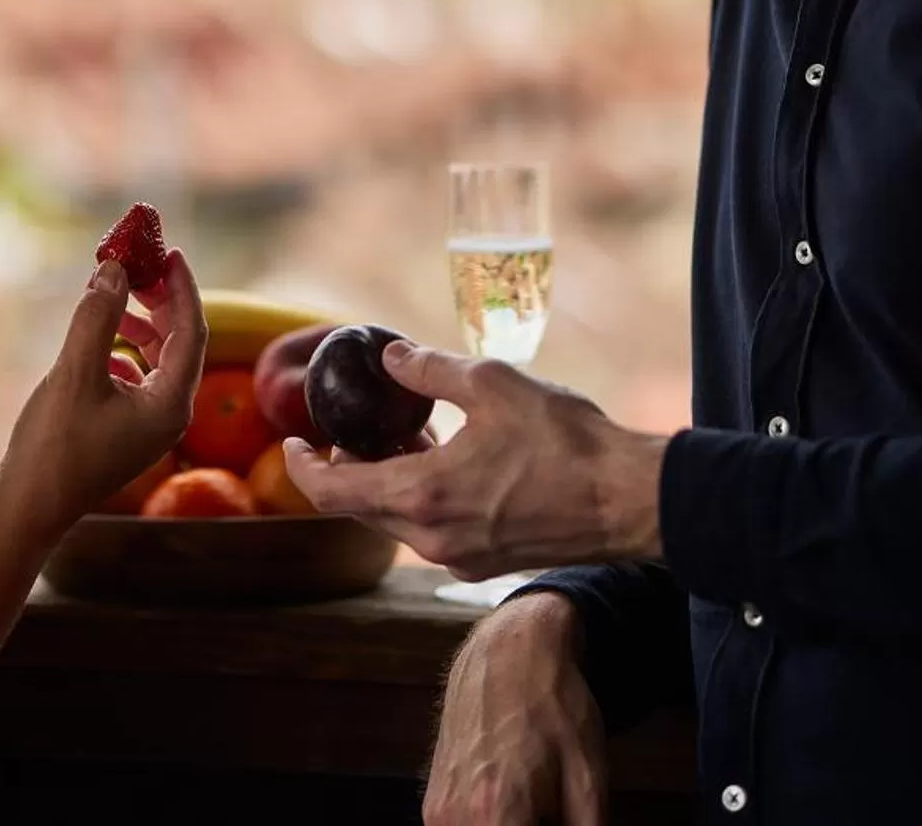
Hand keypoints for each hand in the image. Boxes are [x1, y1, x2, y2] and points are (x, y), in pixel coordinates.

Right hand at [0, 252, 206, 537]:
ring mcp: (150, 425)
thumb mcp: (75, 373)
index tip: (169, 252)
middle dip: (161, 301)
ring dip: (142, 323)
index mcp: (171, 404)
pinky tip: (102, 341)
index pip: (193, 332)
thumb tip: (114, 268)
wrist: (30, 507)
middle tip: (138, 264)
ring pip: (160, 360)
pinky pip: (141, 378)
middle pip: (181, 343)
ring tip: (113, 295)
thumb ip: (98, 318)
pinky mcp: (128, 430)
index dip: (183, 288)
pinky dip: (127, 349)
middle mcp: (170, 415)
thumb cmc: (54, 445)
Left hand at [284, 340, 667, 579]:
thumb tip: (391, 357)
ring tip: (409, 436)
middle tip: (356, 431)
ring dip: (388, 482)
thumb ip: (430, 369)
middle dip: (349, 469)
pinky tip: (448, 461)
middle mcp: (433, 537)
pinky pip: (433, 531)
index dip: (302, 468)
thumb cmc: (566, 441)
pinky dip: (422, 498)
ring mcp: (460, 557)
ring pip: (398, 520)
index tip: (292, 443)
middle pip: (361, 508)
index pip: (332, 492)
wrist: (629, 501)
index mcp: (422, 494)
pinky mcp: (487, 564)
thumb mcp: (492, 384)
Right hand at [425, 593, 606, 825]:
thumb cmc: (552, 703)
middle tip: (556, 810)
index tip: (565, 821)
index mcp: (496, 814)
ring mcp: (438, 810)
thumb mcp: (589, 775)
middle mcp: (455, 816)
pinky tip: (520, 804)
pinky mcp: (434, 801)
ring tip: (541, 806)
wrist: (509, 649)